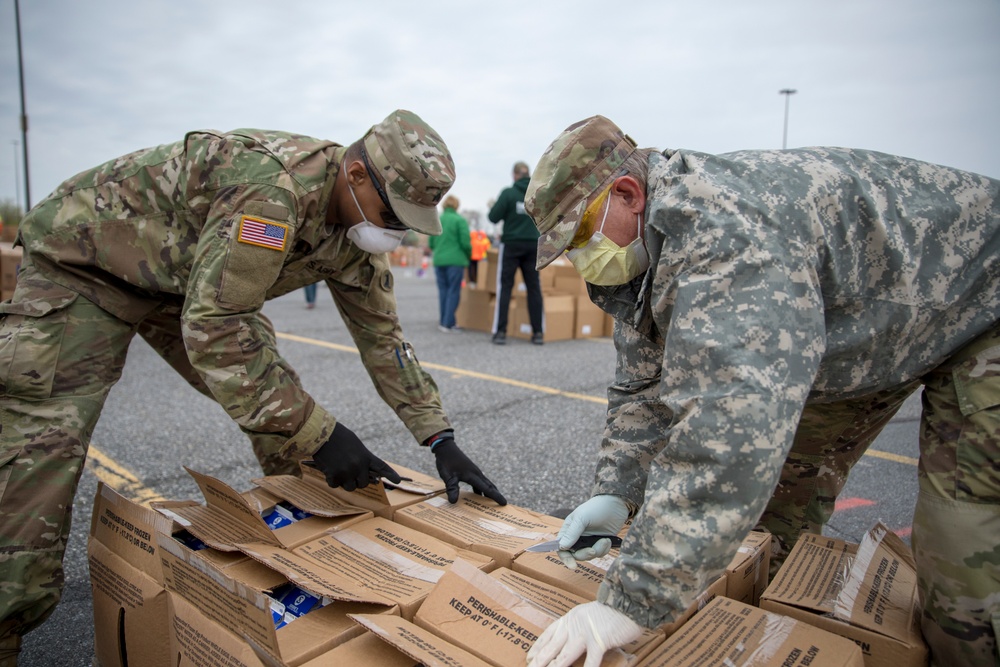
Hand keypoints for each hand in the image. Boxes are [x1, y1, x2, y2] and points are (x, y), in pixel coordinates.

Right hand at [311, 422, 400, 490]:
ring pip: (350, 487)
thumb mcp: (355, 445)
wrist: (321, 433)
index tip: (398, 481)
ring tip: (339, 470)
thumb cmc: (338, 436)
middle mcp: (358, 466)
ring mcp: (346, 472)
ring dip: (345, 482)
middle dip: (357, 481)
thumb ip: (361, 458)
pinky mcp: (333, 475)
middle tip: (350, 474)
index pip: (381, 467)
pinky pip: (335, 485)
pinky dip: (332, 480)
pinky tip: (329, 469)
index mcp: (366, 456)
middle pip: (363, 484)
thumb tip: (362, 472)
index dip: (390, 474)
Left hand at [429, 434, 506, 505]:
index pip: (487, 488)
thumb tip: (453, 502)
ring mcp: (474, 472)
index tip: (504, 503)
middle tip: (503, 504)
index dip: (496, 496)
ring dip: (489, 493)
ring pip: (485, 484)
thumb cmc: (447, 461)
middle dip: (496, 495)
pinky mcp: (470, 471)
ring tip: (492, 502)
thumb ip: (452, 488)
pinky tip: (478, 495)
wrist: (446, 448)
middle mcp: (476, 474)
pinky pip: (479, 482)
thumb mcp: (448, 476)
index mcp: (473, 476)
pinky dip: (481, 490)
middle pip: (489, 486)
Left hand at [526, 601, 642, 666]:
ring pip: (565, 655)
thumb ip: (578, 626)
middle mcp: (574, 625)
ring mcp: (585, 634)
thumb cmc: (611, 611)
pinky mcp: (599, 642)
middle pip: (553, 646)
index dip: (538, 646)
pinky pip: (591, 661)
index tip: (530, 657)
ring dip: (555, 666)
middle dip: (541, 660)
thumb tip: (571, 638)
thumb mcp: (588, 614)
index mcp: (570, 618)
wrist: (628, 603)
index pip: (549, 633)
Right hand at [557, 495, 629, 568]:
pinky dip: (604, 549)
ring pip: (589, 555)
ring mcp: (589, 541)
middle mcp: (577, 537)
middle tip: (593, 550)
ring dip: (598, 550)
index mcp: (568, 530)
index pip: (561, 548)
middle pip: (576, 555)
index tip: (573, 566)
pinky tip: (608, 540)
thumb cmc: (596, 508)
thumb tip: (561, 547)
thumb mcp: (582, 518)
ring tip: (605, 540)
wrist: (616, 505)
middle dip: (585, 554)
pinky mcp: (600, 543)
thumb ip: (571, 533)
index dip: (566, 558)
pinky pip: (600, 554)